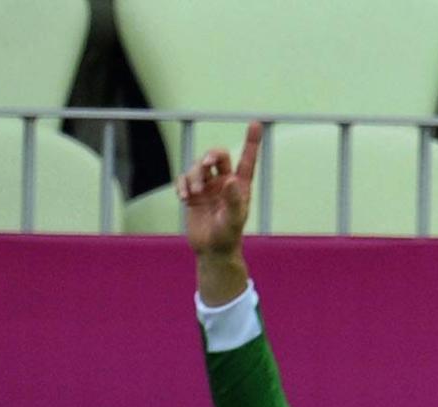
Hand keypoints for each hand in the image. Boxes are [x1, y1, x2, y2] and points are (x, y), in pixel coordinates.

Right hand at [177, 122, 261, 260]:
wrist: (211, 251)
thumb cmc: (228, 236)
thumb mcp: (234, 219)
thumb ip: (234, 200)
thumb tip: (231, 180)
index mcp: (240, 185)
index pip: (247, 159)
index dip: (251, 142)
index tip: (255, 123)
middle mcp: (224, 182)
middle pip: (217, 156)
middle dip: (211, 155)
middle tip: (207, 163)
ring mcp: (208, 187)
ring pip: (198, 167)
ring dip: (193, 176)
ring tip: (193, 194)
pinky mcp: (193, 195)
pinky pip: (184, 180)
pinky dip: (181, 184)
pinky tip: (183, 197)